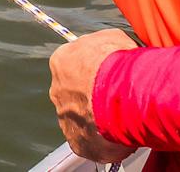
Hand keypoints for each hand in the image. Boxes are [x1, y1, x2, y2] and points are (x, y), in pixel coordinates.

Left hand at [50, 29, 139, 162]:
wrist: (121, 95)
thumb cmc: (117, 63)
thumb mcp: (114, 38)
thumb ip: (106, 45)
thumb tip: (114, 50)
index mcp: (62, 62)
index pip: (76, 66)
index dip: (96, 71)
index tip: (111, 75)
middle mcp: (57, 90)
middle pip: (77, 94)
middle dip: (95, 96)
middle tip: (117, 99)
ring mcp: (65, 118)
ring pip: (83, 118)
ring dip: (99, 118)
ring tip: (122, 117)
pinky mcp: (76, 141)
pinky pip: (90, 141)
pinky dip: (104, 140)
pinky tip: (119, 134)